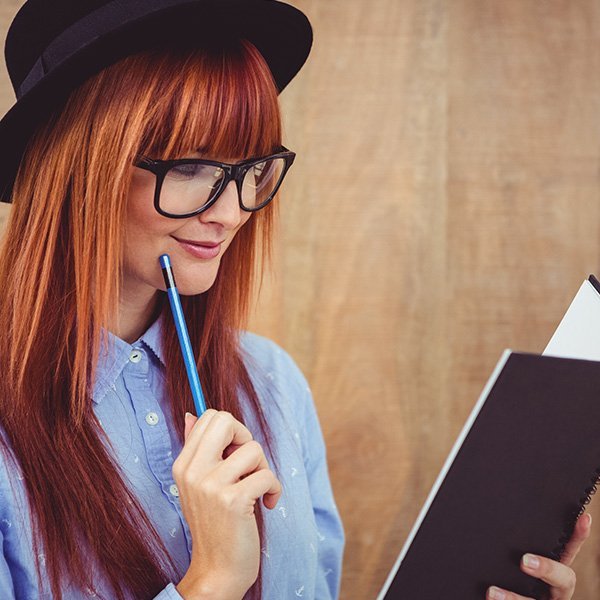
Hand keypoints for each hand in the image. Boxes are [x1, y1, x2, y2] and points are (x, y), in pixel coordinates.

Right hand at [174, 409, 281, 599]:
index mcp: (184, 464)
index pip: (209, 417)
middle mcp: (193, 471)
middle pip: (226, 420)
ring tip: (257, 489)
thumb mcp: (197, 484)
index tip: (236, 453)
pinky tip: (267, 504)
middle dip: (246, 438)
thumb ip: (196, 448)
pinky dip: (274, 489)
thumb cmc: (214, 523)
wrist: (217, 570)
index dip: (232, 430)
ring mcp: (211, 486)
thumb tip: (192, 415)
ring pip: (253, 449)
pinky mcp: (233, 501)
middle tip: (248, 464)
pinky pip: (267, 475)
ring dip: (263, 469)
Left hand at [486, 512, 591, 599]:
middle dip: (547, 568)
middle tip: (524, 561)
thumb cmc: (508, 576)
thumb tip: (499, 519)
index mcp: (553, 572)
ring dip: (513, 597)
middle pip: (565, 580)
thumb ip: (518, 546)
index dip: (578, 536)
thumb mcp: (516, 562)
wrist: (495, 597)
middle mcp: (554, 590)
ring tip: (492, 592)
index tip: (584, 518)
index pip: (569, 550)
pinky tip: (489, 598)